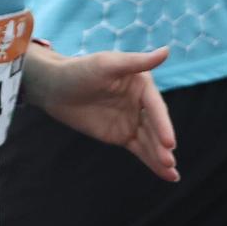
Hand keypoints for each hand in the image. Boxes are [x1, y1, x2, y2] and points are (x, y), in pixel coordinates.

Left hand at [28, 47, 177, 181]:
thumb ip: (136, 61)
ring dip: (161, 157)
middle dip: (162, 145)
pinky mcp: (122, 135)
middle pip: (155, 127)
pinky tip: (166, 174)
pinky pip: (140, 149)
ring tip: (172, 174)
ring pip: (150, 141)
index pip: (156, 107)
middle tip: (169, 161)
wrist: (54, 88)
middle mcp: (141, 103)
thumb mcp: (107, 64)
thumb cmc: (79, 70)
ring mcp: (132, 121)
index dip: (163, 124)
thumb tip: (167, 50)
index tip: (169, 142)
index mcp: (142, 85)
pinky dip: (152, 162)